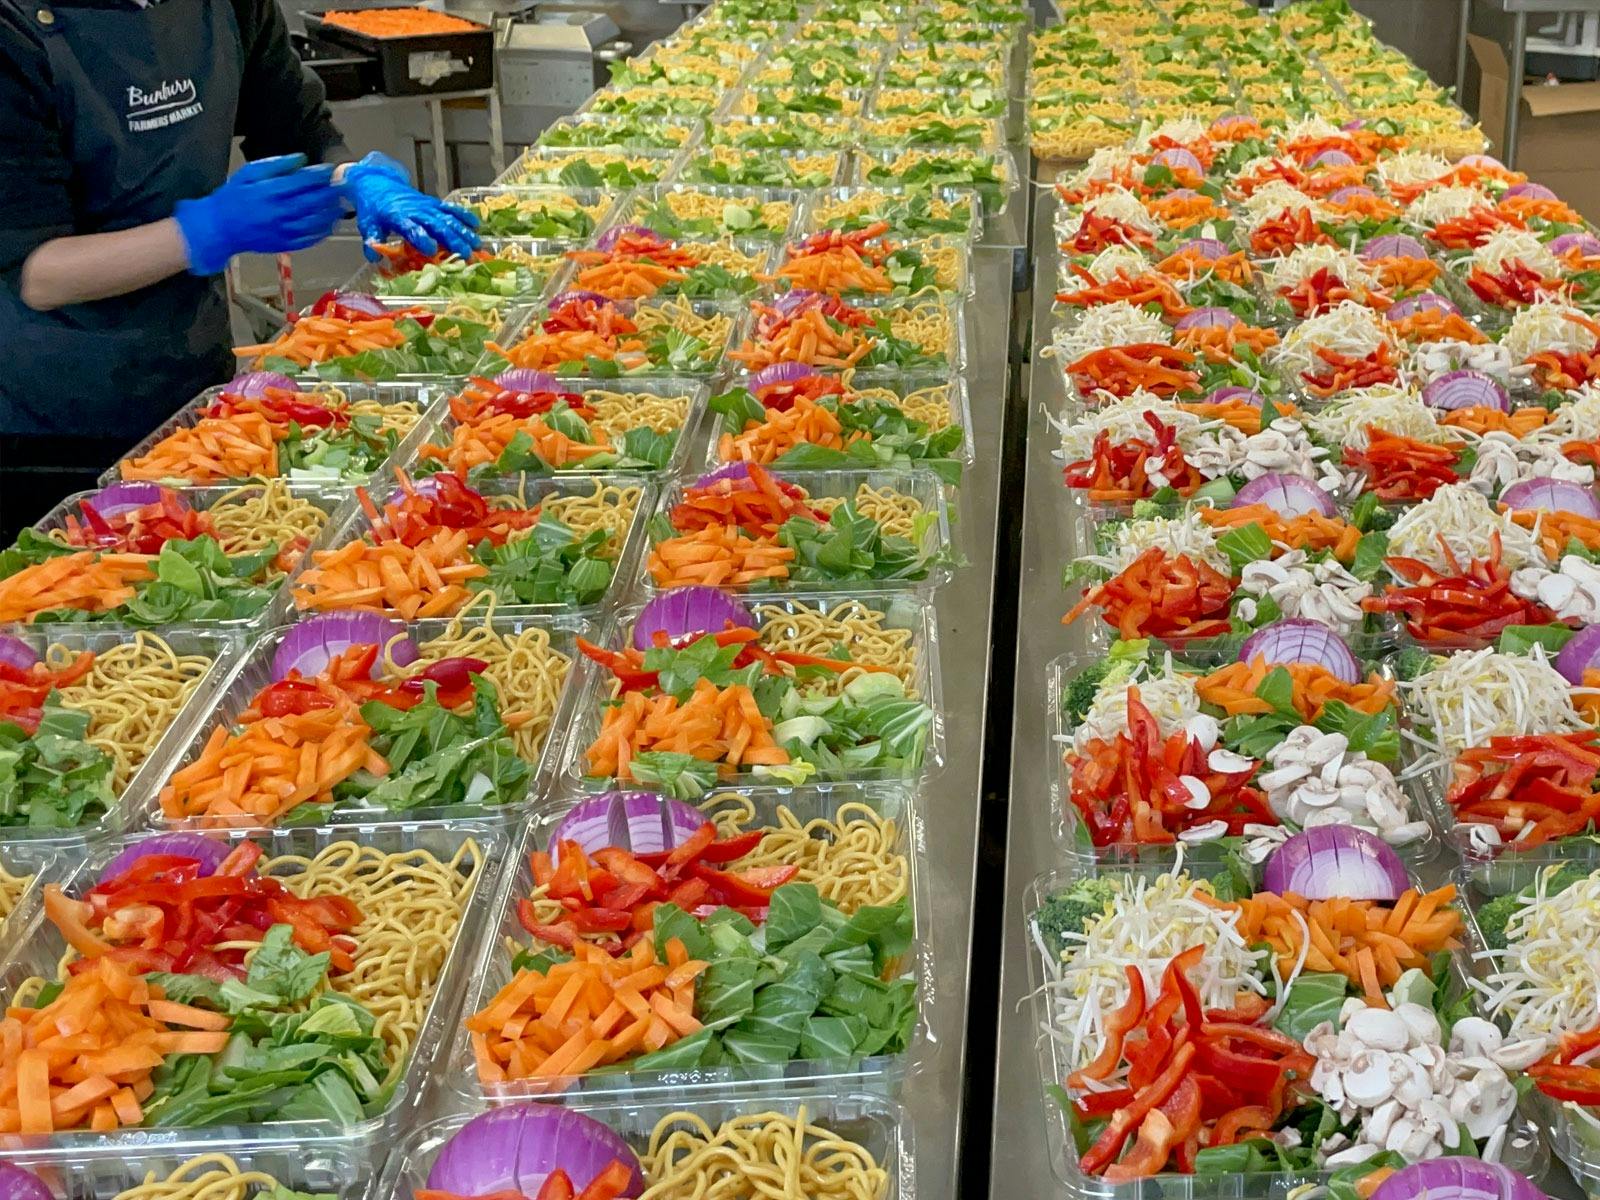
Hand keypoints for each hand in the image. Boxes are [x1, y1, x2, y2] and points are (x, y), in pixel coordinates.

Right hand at [174, 154, 341, 275]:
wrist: (220, 228)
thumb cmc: (233, 197)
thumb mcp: (249, 173)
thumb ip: (276, 165)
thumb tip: (301, 159)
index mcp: (269, 192)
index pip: (302, 182)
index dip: (319, 175)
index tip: (330, 169)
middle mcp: (278, 212)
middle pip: (312, 203)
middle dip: (331, 194)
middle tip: (344, 187)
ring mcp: (282, 231)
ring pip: (314, 223)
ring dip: (330, 214)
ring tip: (340, 205)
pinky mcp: (284, 245)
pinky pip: (308, 239)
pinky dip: (321, 232)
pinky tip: (329, 225)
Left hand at [338, 151, 479, 261]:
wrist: (377, 184)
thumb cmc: (374, 208)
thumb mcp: (367, 224)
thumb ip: (373, 240)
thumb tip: (374, 257)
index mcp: (397, 216)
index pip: (411, 227)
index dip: (421, 238)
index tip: (431, 251)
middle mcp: (416, 210)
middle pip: (437, 224)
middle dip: (453, 239)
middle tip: (466, 255)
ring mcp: (427, 206)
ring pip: (448, 218)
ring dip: (464, 232)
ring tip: (477, 245)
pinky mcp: (433, 203)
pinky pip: (450, 208)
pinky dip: (464, 215)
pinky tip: (476, 226)